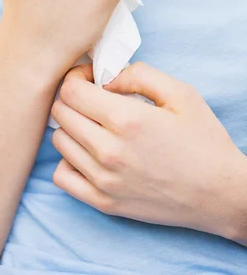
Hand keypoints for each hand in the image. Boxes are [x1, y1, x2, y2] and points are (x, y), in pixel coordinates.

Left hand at [51, 62, 245, 239]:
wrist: (220, 194)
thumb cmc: (203, 140)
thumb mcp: (179, 92)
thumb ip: (138, 74)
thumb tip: (106, 78)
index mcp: (126, 119)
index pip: (71, 90)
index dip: (76, 76)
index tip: (91, 77)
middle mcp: (108, 151)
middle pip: (60, 113)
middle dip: (72, 97)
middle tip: (92, 97)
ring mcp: (103, 180)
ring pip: (59, 141)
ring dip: (70, 126)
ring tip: (93, 124)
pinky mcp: (104, 203)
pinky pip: (62, 177)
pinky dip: (68, 160)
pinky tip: (89, 152)